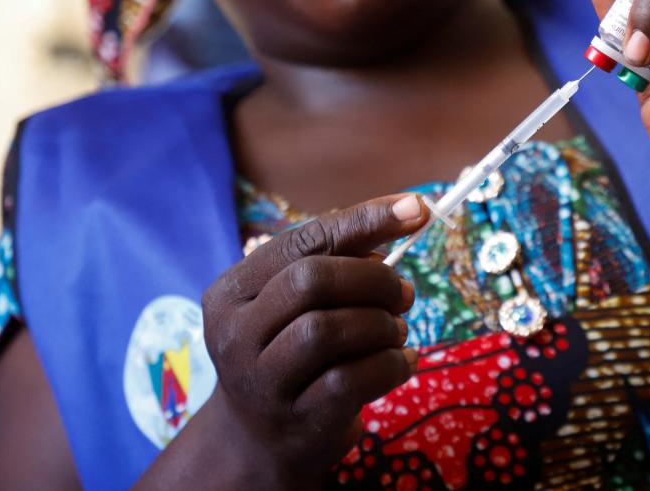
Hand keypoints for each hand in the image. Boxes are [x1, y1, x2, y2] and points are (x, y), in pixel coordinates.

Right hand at [196, 194, 428, 485]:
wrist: (262, 439)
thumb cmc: (292, 352)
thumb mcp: (300, 303)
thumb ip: (341, 258)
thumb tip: (409, 211)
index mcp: (232, 291)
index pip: (303, 241)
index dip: (365, 220)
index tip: (417, 209)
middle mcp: (235, 334)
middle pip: (312, 281)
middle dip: (374, 280)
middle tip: (403, 294)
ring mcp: (260, 381)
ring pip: (328, 330)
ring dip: (381, 325)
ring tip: (396, 331)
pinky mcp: (294, 420)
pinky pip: (350, 380)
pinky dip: (390, 365)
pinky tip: (402, 362)